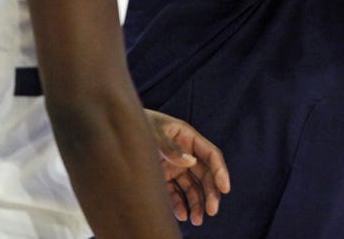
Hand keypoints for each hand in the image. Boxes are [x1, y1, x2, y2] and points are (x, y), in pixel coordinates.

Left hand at [145, 108, 230, 224]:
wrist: (118, 128)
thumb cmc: (138, 124)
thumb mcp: (152, 132)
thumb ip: (169, 146)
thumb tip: (190, 162)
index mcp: (188, 137)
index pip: (211, 155)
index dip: (220, 171)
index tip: (225, 188)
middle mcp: (185, 153)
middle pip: (205, 175)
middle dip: (210, 193)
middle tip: (211, 211)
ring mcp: (175, 166)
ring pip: (192, 188)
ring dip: (197, 204)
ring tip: (196, 220)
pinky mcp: (164, 177)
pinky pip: (176, 194)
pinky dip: (180, 205)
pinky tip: (181, 215)